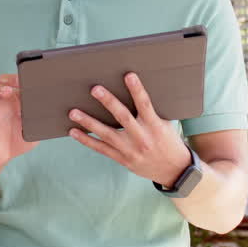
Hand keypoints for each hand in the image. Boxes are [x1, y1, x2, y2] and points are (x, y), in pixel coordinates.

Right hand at [0, 74, 35, 169]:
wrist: (3, 156)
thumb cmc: (18, 141)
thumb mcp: (33, 133)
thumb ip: (40, 123)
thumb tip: (50, 116)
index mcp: (17, 102)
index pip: (17, 85)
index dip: (19, 80)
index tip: (24, 79)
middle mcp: (4, 103)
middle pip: (1, 83)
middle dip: (6, 81)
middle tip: (12, 85)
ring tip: (3, 93)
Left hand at [66, 72, 191, 187]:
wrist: (174, 170)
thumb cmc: (169, 142)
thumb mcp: (166, 125)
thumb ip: (152, 112)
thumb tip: (136, 92)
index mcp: (155, 126)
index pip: (145, 105)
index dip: (137, 90)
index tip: (129, 75)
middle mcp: (142, 138)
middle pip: (123, 117)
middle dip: (108, 102)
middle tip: (95, 89)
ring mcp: (130, 150)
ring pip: (106, 134)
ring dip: (88, 122)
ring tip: (73, 112)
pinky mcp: (122, 159)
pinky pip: (101, 149)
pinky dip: (86, 140)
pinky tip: (74, 131)